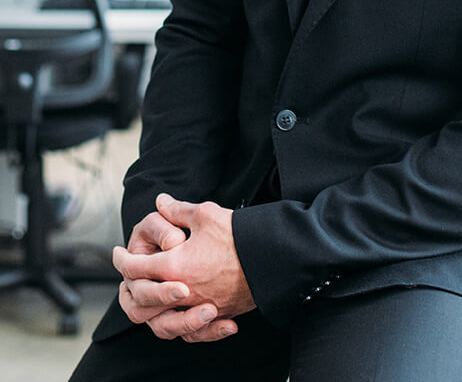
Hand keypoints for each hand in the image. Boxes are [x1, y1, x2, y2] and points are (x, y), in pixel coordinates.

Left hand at [114, 193, 254, 342]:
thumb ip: (178, 210)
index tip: (117, 253)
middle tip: (128, 272)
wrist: (272, 257)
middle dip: (131, 283)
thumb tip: (161, 201)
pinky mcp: (217, 315)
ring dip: (151, 308)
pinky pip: (189, 331)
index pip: (135, 266)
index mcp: (174, 266)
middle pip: (141, 297)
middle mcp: (182, 292)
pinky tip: (180, 311)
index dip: (121, 259)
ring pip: (161, 320)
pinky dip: (180, 323)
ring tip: (150, 295)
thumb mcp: (205, 214)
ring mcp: (199, 307)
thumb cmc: (238, 235)